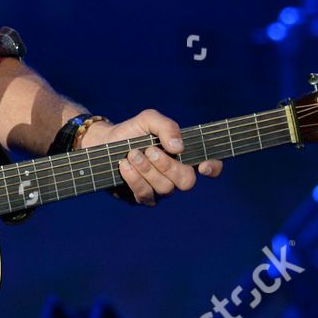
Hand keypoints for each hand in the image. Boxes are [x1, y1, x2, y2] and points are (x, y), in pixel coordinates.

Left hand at [81, 108, 223, 206]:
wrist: (104, 142)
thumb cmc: (132, 131)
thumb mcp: (149, 119)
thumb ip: (167, 126)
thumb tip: (179, 147)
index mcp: (184, 157)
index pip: (211, 167)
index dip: (212, 168)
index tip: (201, 165)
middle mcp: (175, 176)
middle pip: (187, 181)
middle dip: (168, 166)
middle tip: (149, 150)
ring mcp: (160, 190)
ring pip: (165, 188)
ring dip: (147, 169)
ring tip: (132, 154)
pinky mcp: (141, 198)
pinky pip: (145, 195)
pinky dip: (134, 178)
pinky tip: (124, 165)